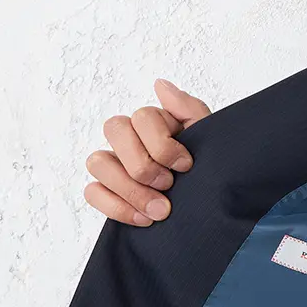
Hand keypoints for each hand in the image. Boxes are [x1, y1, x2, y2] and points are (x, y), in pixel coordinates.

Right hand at [84, 79, 211, 225]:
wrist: (214, 210)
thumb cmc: (210, 171)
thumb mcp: (210, 139)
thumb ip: (189, 110)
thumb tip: (160, 86)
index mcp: (154, 123)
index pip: (141, 116)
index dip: (162, 144)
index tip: (186, 166)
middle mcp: (129, 139)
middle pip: (114, 130)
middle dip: (143, 165)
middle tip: (169, 186)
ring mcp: (115, 165)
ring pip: (97, 162)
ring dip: (129, 189)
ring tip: (160, 211)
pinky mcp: (108, 192)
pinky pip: (92, 192)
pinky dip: (116, 207)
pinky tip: (144, 219)